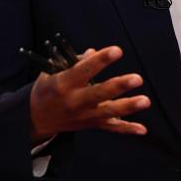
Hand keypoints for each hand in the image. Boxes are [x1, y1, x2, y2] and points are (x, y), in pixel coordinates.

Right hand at [29, 45, 149, 142]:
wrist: (35, 119)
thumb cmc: (46, 89)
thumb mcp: (52, 71)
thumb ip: (74, 62)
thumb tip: (94, 52)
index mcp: (63, 83)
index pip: (84, 70)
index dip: (101, 60)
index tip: (117, 50)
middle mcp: (75, 101)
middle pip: (99, 93)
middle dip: (119, 86)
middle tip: (137, 79)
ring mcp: (84, 115)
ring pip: (108, 112)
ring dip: (128, 107)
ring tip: (145, 100)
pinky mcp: (90, 125)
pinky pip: (111, 128)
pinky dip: (127, 129)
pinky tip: (143, 129)